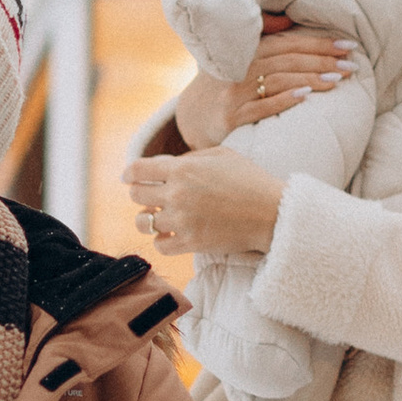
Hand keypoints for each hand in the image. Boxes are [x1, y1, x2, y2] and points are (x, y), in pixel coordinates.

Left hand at [124, 145, 283, 257]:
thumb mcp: (220, 155)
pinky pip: (159, 245)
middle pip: (136, 195)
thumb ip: (189, 158)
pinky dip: (161, 240)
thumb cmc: (250, 179)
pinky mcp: (190, 243)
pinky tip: (171, 235)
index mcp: (182, 168)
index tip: (130, 177)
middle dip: (140, 193)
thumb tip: (165, 165)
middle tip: (149, 197)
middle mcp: (177, 194)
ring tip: (157, 217)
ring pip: (143, 222)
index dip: (130, 173)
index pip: (137, 170)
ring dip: (147, 218)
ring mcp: (182, 221)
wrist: (272, 212)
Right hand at [178, 20, 355, 146]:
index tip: (348, 46)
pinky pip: (263, 107)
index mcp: (246, 51)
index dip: (320, 43)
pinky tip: (306, 96)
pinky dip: (285, 100)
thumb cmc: (222, 85)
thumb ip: (261, 36)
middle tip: (351, 65)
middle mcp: (240, 68)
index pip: (289, 43)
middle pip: (288, 60)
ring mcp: (235, 93)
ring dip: (310, 79)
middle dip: (323, 61)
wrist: (190, 118)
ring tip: (336, 80)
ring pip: (279, 80)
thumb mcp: (235, 56)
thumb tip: (288, 20)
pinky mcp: (232, 117)